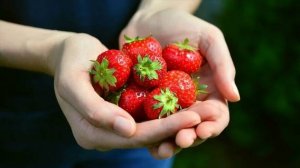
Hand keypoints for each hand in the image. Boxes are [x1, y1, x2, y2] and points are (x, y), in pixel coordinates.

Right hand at [48, 33, 200, 150]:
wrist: (70, 53)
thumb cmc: (69, 63)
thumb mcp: (73, 83)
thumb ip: (95, 110)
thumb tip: (128, 130)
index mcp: (91, 134)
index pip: (133, 136)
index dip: (163, 129)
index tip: (192, 117)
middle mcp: (106, 136)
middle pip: (147, 136)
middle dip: (178, 127)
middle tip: (206, 115)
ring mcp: (116, 126)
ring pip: (152, 128)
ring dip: (178, 121)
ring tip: (206, 111)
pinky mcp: (124, 114)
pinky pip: (149, 116)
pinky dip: (168, 111)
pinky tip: (190, 103)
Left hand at [120, 8, 239, 157]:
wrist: (149, 20)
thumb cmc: (184, 25)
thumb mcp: (209, 39)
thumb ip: (223, 65)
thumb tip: (235, 97)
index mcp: (207, 91)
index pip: (215, 115)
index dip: (212, 126)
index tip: (203, 130)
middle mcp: (187, 102)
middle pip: (191, 127)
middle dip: (188, 138)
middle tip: (180, 142)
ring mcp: (164, 104)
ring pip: (168, 130)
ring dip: (166, 142)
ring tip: (160, 149)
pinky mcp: (143, 102)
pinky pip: (145, 120)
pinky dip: (143, 131)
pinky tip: (138, 137)